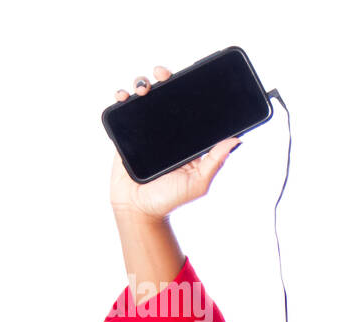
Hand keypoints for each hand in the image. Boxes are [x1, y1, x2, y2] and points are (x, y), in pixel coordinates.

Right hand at [108, 64, 241, 220]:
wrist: (139, 209)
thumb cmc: (170, 199)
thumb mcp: (199, 181)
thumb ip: (216, 160)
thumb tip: (237, 140)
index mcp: (187, 138)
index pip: (191, 109)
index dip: (191, 90)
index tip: (192, 76)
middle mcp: (168, 130)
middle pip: (167, 96)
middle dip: (165, 78)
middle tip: (164, 74)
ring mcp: (146, 130)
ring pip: (144, 98)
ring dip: (143, 84)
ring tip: (144, 87)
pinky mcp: (126, 134)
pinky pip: (123, 109)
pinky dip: (122, 97)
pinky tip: (125, 96)